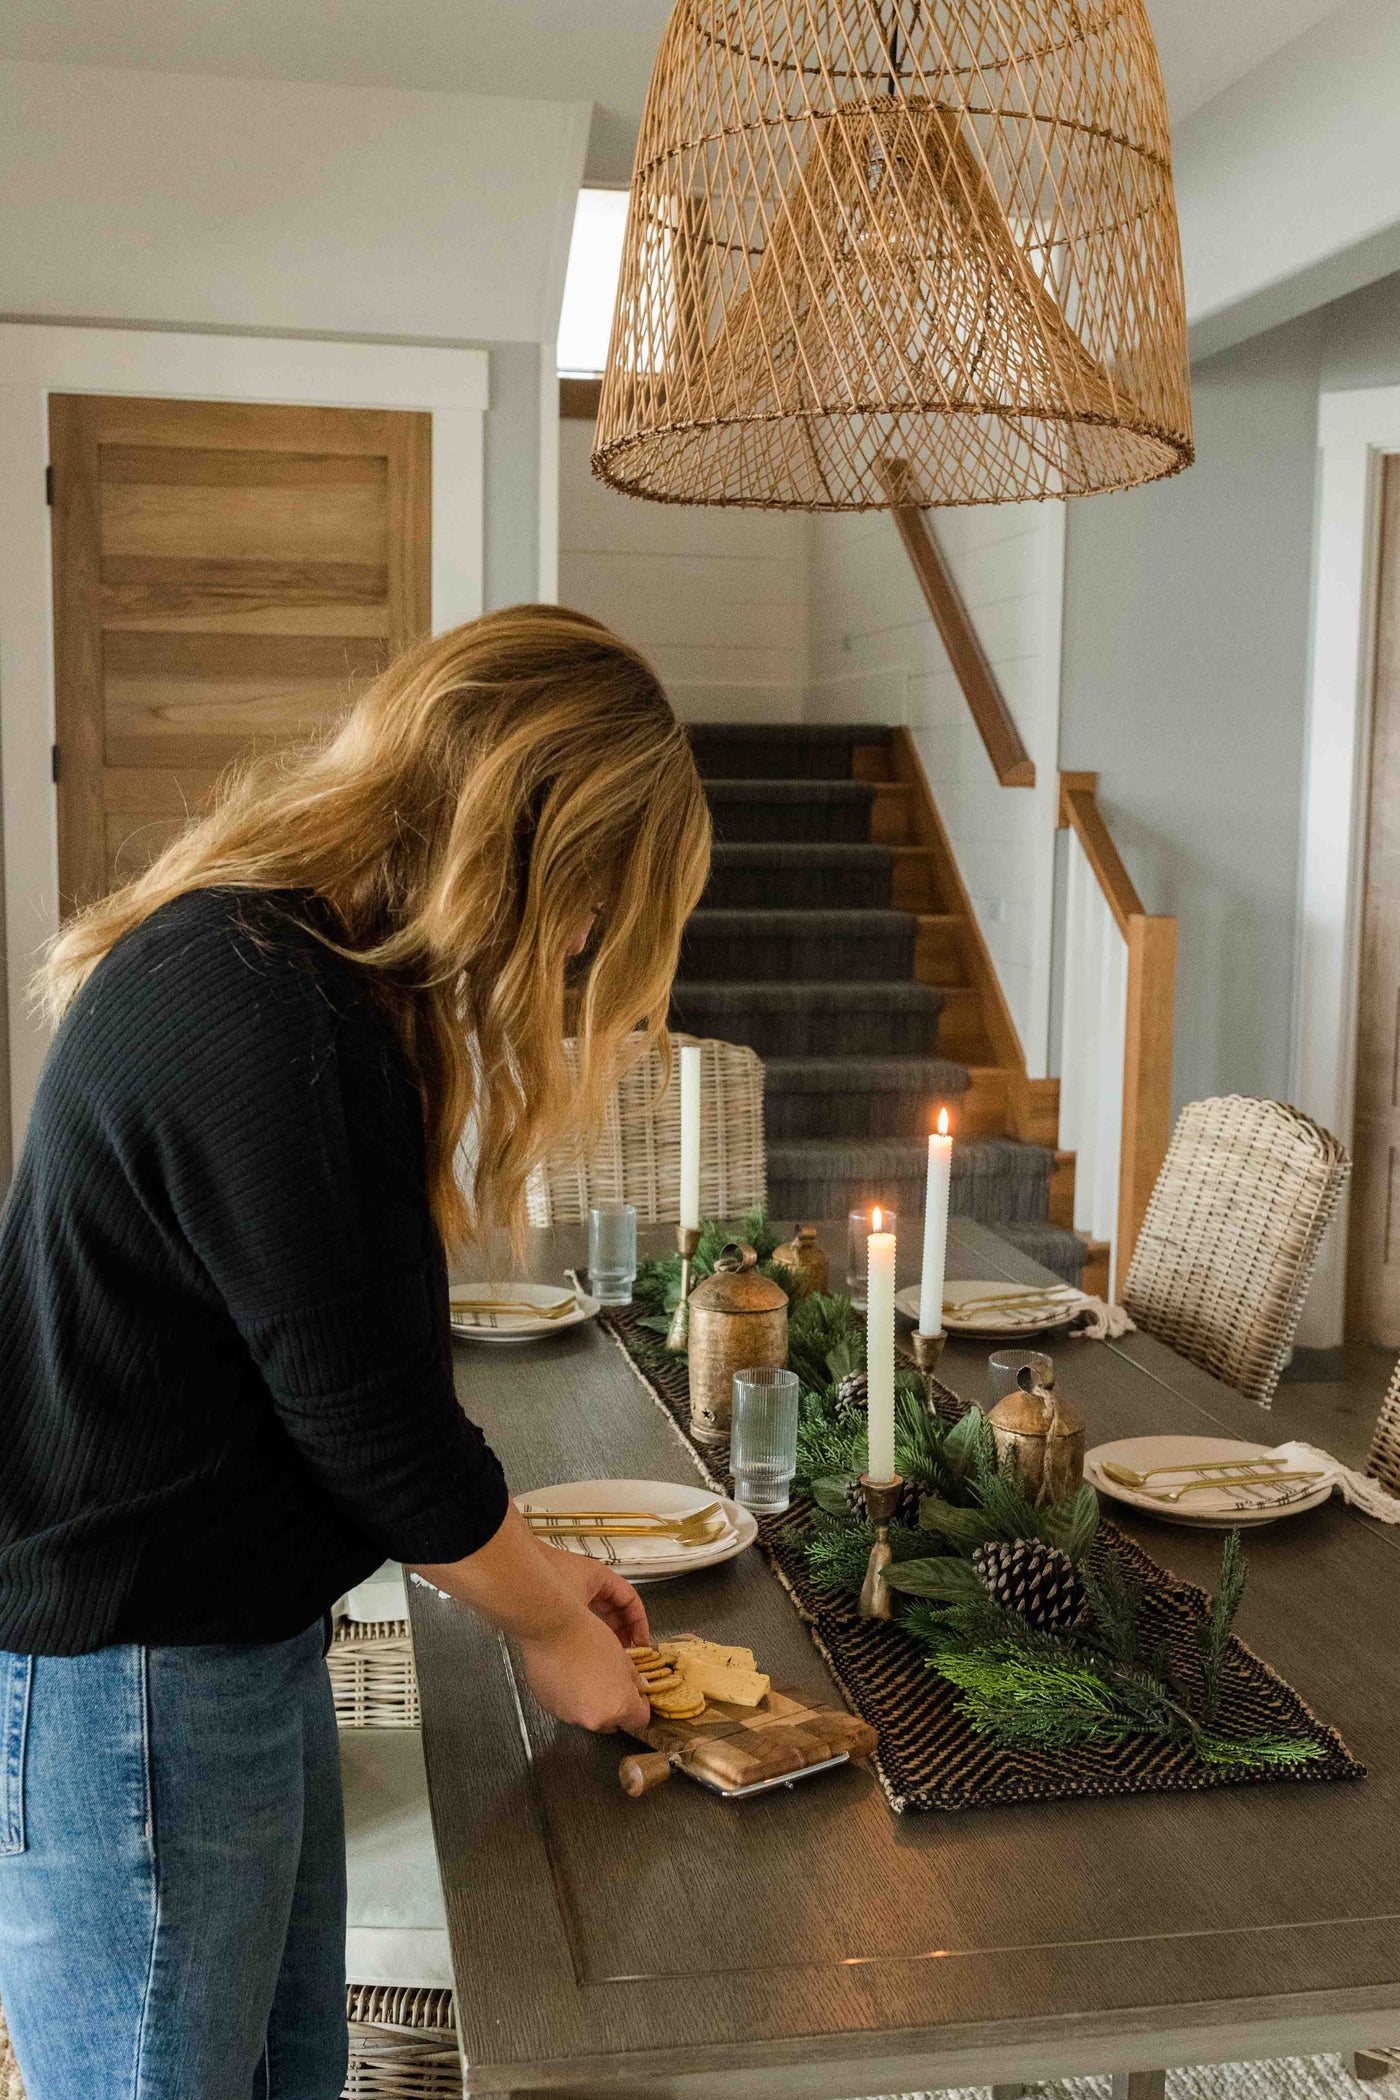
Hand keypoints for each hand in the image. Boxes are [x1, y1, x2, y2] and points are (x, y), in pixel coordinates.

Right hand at [518, 1607, 650, 1733]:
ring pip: (590, 1716)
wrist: (549, 1631)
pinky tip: (569, 1676)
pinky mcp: (552, 1709)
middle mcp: (595, 1720)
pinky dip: (572, 1698)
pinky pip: (569, 1709)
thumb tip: (639, 1687)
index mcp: (619, 1707)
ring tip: (587, 1675)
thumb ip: (634, 1678)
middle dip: (616, 1706)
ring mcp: (571, 1717)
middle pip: (614, 1722)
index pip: (639, 1720)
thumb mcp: (621, 1655)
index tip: (635, 1691)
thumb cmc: (589, 1638)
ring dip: (592, 1702)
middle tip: (611, 1681)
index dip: (640, 1704)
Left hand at [545, 1547, 649, 1649]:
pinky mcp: (557, 1595)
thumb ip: (600, 1626)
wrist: (514, 1578)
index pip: (630, 1598)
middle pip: (616, 1605)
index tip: (641, 1643)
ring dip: (607, 1629)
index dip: (639, 1622)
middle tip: (627, 1652)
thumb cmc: (550, 1584)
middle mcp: (588, 1580)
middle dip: (624, 1629)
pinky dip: (590, 1625)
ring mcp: (573, 1587)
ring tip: (609, 1652)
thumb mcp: (583, 1608)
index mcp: (600, 1577)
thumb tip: (612, 1649)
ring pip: (599, 1609)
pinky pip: (584, 1611)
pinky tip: (586, 1643)